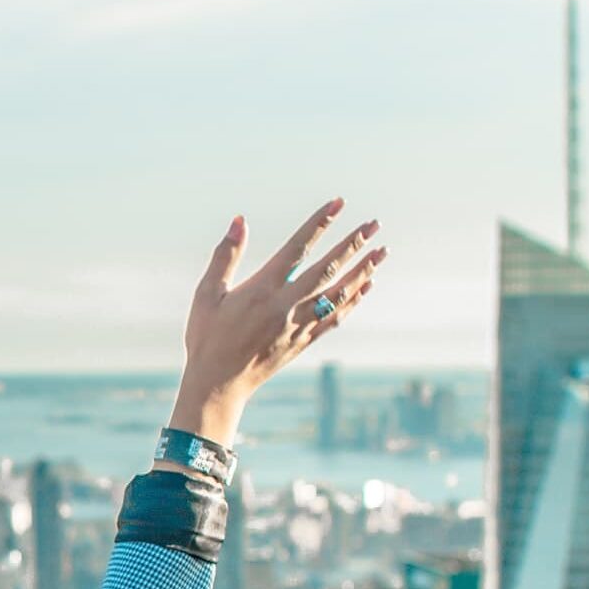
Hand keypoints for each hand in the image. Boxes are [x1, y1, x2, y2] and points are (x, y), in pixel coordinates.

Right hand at [171, 199, 387, 446]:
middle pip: (327, 269)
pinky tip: (366, 286)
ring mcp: (299, 325)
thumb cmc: (207, 337)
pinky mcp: (304, 341)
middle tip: (374, 225)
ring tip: (381, 251)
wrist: (218, 384)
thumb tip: (239, 221)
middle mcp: (286, 305)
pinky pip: (336, 317)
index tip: (338, 204)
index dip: (319, 224)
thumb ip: (225, 256)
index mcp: (262, 290)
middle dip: (353, 244)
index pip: (298, 248)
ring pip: (339, 293)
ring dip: (362, 270)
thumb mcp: (207, 294)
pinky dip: (354, 300)